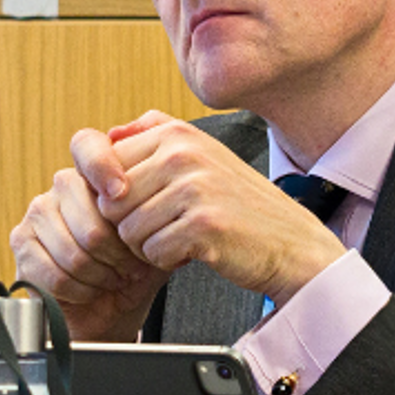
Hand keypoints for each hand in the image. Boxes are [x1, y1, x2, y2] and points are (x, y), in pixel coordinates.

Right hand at [11, 127, 171, 340]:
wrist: (111, 312)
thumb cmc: (134, 272)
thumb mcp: (157, 239)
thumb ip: (161, 210)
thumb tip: (164, 184)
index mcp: (96, 175)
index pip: (88, 145)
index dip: (104, 166)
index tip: (121, 192)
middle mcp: (62, 187)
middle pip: (89, 216)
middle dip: (118, 252)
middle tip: (130, 267)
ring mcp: (38, 213)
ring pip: (74, 249)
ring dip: (101, 275)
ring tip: (112, 280)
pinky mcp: (22, 244)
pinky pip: (54, 272)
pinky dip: (80, 290)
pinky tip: (88, 290)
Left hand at [98, 111, 344, 306]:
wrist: (290, 243)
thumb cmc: (236, 203)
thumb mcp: (200, 153)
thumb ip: (154, 134)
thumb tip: (109, 134)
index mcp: (175, 133)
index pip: (104, 168)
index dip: (118, 198)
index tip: (150, 205)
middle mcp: (182, 153)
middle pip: (111, 203)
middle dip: (132, 225)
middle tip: (170, 226)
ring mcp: (194, 188)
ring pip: (127, 231)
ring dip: (150, 245)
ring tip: (183, 237)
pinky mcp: (202, 225)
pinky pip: (152, 253)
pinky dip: (168, 261)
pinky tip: (194, 251)